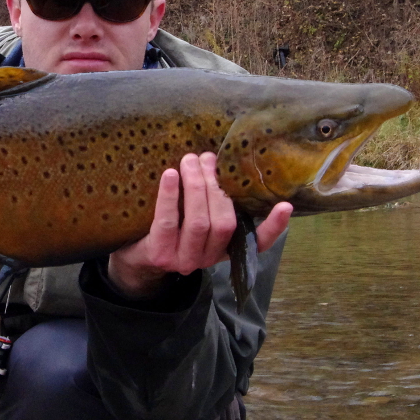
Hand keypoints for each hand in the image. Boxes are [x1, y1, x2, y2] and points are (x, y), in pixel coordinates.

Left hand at [107, 152, 291, 297]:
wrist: (134, 256)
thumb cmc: (170, 227)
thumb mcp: (196, 218)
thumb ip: (212, 200)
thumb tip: (216, 159)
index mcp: (224, 250)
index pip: (257, 244)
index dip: (273, 227)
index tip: (285, 205)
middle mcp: (208, 259)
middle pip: (223, 222)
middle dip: (216, 186)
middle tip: (207, 159)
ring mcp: (184, 260)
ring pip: (199, 222)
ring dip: (196, 186)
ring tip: (189, 161)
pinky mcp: (159, 255)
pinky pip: (166, 221)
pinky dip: (169, 195)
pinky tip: (170, 174)